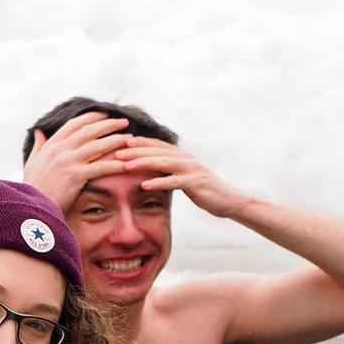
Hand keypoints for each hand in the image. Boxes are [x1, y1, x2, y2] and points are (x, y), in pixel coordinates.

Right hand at [22, 111, 132, 211]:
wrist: (31, 208)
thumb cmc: (33, 188)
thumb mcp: (32, 162)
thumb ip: (38, 146)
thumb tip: (39, 131)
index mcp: (52, 145)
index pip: (75, 124)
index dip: (92, 117)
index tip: (105, 115)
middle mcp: (61, 149)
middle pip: (89, 130)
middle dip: (109, 124)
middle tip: (124, 122)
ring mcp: (69, 162)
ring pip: (98, 145)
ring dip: (116, 140)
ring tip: (131, 139)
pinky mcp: (76, 176)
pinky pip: (101, 167)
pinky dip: (116, 164)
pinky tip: (128, 164)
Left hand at [112, 141, 249, 217]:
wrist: (229, 201)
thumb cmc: (205, 191)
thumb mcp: (185, 178)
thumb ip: (171, 171)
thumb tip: (152, 170)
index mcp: (182, 155)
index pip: (156, 145)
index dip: (137, 142)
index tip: (118, 142)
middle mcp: (185, 158)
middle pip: (156, 151)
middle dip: (134, 150)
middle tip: (114, 151)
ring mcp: (191, 169)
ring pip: (163, 162)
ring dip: (142, 162)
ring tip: (125, 164)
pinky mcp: (195, 183)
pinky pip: (173, 182)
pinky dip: (158, 182)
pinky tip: (144, 186)